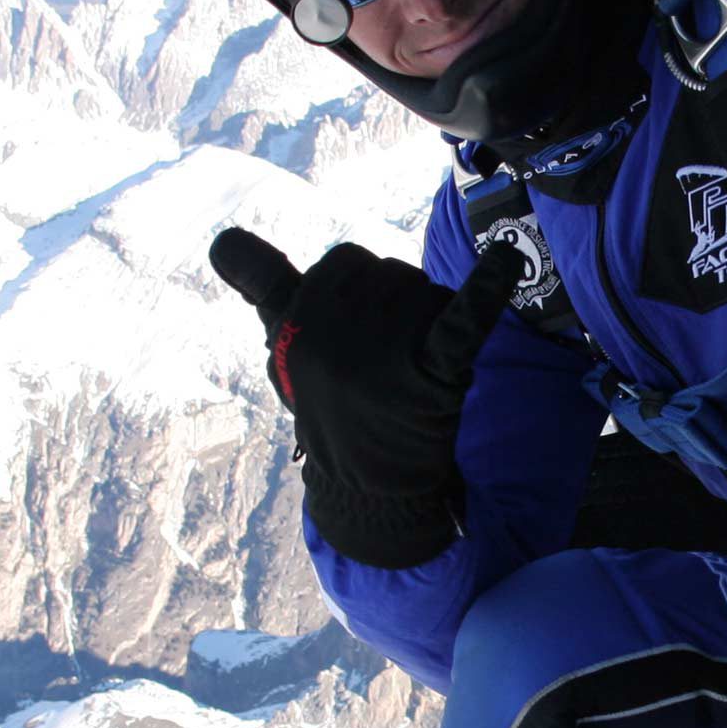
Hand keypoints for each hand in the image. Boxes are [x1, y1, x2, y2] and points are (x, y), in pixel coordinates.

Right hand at [210, 227, 522, 565]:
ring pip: (426, 293)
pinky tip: (507, 265)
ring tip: (411, 373)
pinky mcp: (428, 377)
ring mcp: (378, 356)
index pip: (347, 263)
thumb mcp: (281, 345)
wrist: (366, 489)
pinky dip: (487, 290)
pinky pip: (460, 322)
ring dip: (430, 321)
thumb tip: (219, 237)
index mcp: (293, 319)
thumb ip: (260, 283)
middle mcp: (329, 334)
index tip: (351, 332)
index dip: (359, 290)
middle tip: (387, 361)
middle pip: (391, 274)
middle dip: (398, 306)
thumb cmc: (327, 406)